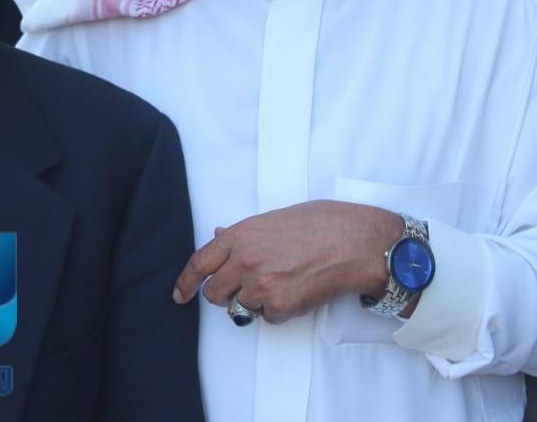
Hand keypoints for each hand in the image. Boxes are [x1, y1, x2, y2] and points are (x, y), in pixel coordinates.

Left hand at [172, 200, 403, 323]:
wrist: (356, 243)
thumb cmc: (323, 224)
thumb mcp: (276, 218)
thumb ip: (244, 233)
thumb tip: (220, 237)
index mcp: (241, 235)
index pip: (200, 263)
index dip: (186, 282)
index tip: (180, 295)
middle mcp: (245, 261)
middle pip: (215, 294)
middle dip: (226, 294)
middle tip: (248, 287)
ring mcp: (260, 286)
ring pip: (240, 309)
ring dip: (255, 302)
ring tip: (282, 283)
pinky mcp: (279, 307)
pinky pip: (267, 318)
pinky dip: (279, 311)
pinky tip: (297, 290)